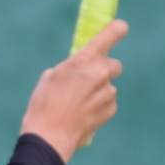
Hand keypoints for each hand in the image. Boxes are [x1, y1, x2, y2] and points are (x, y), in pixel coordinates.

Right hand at [22, 18, 125, 159]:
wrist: (49, 136)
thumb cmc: (43, 105)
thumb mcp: (50, 78)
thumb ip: (70, 69)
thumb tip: (78, 73)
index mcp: (84, 59)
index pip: (110, 35)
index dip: (117, 30)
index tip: (121, 28)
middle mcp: (100, 72)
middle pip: (114, 64)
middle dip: (104, 70)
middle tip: (89, 80)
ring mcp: (108, 92)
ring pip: (109, 86)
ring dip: (99, 91)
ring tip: (78, 105)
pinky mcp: (111, 109)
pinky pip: (109, 103)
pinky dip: (99, 106)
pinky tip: (83, 114)